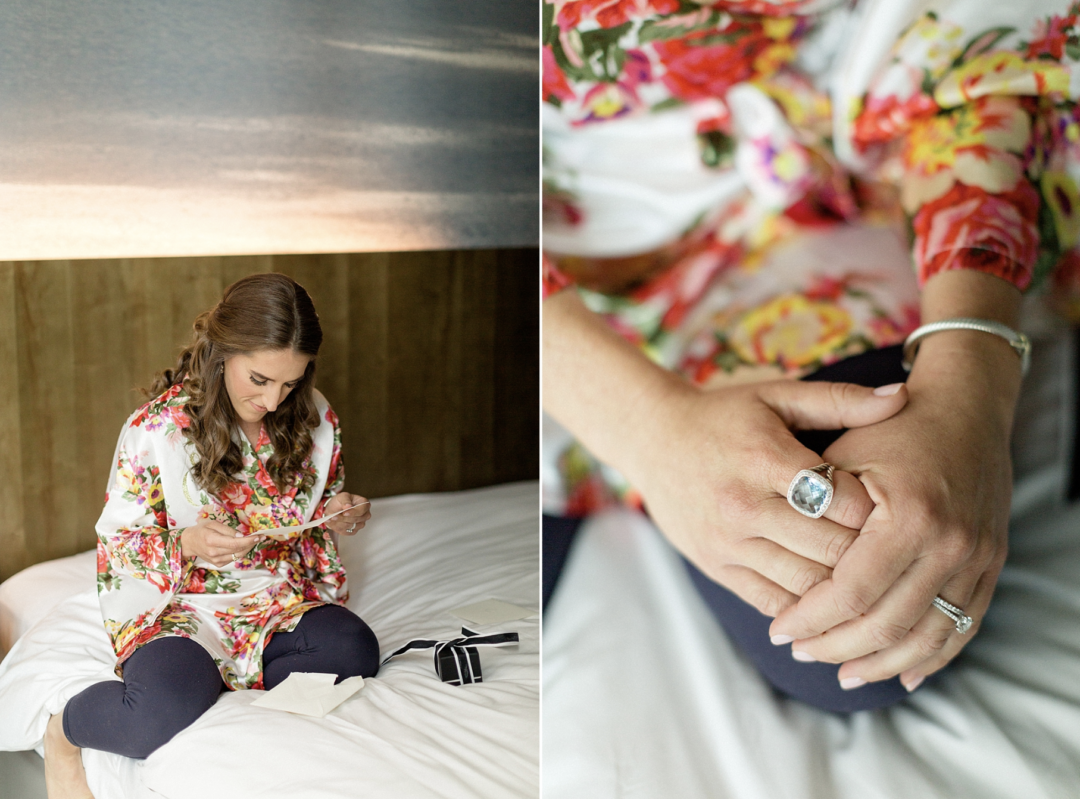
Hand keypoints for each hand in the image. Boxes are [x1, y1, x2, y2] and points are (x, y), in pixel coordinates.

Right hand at [180, 518, 262, 566]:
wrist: (189, 543)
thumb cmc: (201, 530)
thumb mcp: (213, 524)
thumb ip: (227, 530)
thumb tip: (241, 536)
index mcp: (212, 540)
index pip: (235, 543)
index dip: (249, 541)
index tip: (259, 536)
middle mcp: (214, 553)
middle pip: (238, 550)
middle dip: (251, 543)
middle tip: (260, 537)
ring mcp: (216, 560)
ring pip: (238, 555)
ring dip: (247, 548)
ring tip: (253, 540)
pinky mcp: (218, 564)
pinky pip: (234, 558)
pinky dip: (240, 552)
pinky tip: (242, 545)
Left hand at [324, 492, 370, 535]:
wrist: (334, 509)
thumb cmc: (341, 501)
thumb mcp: (342, 496)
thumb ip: (345, 500)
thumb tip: (348, 506)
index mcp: (365, 504)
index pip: (362, 510)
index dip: (353, 512)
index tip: (344, 513)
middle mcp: (365, 515)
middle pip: (356, 519)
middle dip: (343, 518)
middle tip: (333, 516)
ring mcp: (360, 524)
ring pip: (350, 526)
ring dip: (339, 523)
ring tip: (331, 518)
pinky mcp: (354, 531)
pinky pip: (346, 532)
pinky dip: (338, 528)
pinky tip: (332, 523)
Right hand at [625, 378, 908, 616]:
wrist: (652, 441)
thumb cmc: (724, 416)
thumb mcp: (777, 396)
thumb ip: (839, 400)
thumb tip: (902, 397)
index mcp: (764, 458)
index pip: (839, 499)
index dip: (875, 508)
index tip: (891, 507)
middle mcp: (743, 505)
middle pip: (829, 549)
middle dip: (869, 554)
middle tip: (895, 552)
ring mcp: (727, 542)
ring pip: (806, 585)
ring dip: (843, 587)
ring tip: (872, 579)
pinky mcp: (716, 567)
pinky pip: (773, 602)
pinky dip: (807, 608)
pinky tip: (832, 600)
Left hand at [768, 331, 1018, 689]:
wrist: (965, 410)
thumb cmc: (892, 429)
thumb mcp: (844, 454)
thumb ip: (817, 508)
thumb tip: (781, 565)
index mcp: (910, 516)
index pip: (852, 591)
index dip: (811, 618)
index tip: (780, 631)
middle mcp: (952, 544)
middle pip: (888, 623)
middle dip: (836, 646)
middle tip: (800, 653)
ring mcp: (979, 559)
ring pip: (926, 637)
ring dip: (880, 662)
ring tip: (840, 672)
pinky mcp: (991, 566)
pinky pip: (963, 628)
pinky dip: (930, 657)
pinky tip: (899, 674)